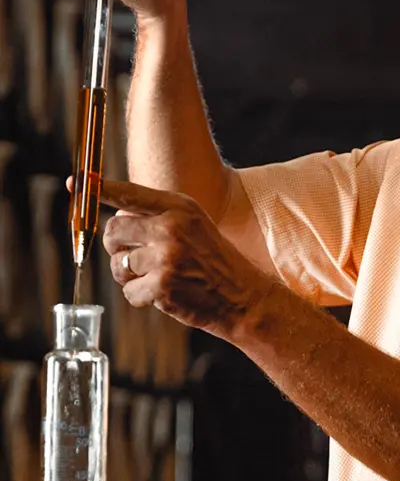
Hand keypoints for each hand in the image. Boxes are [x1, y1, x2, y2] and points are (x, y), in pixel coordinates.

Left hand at [100, 179, 274, 339]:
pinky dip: (141, 297)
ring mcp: (167, 258)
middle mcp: (171, 228)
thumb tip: (115, 215)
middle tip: (132, 256)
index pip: (129, 194)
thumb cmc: (214, 261)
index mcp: (179, 207)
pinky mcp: (163, 287)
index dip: (98, 189)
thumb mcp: (194, 224)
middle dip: (116, 247)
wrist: (243, 297)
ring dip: (130, 276)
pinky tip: (163, 294)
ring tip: (155, 277)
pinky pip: (129, 292)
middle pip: (113, 231)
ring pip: (118, 265)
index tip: (75, 183)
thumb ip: (158, 216)